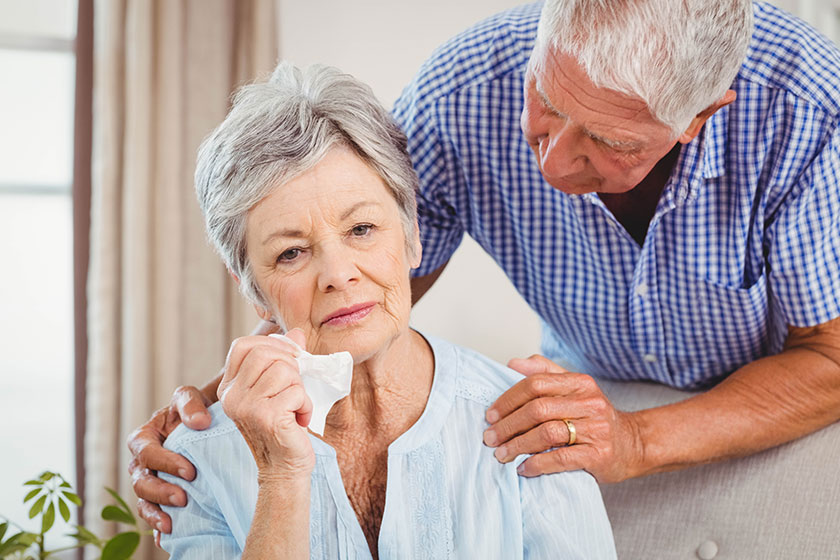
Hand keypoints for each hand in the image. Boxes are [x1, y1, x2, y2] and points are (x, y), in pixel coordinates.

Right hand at [127, 385, 213, 540]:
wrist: (209, 422)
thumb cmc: (196, 408)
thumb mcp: (191, 397)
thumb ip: (190, 404)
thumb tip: (200, 422)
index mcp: (145, 437)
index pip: (146, 451)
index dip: (164, 462)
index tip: (190, 471)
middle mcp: (143, 462)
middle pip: (141, 481)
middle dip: (159, 492)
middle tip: (183, 498)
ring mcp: (151, 481)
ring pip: (143, 502)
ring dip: (155, 514)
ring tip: (171, 524)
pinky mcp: (162, 497)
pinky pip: (154, 515)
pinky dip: (158, 528)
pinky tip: (168, 538)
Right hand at [219, 329, 314, 479]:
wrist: (284, 468)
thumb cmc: (284, 426)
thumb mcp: (281, 388)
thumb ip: (286, 359)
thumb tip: (297, 333)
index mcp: (230, 387)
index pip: (243, 345)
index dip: (272, 344)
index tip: (291, 359)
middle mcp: (232, 396)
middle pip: (265, 353)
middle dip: (291, 365)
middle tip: (295, 388)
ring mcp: (246, 407)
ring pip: (284, 370)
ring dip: (300, 387)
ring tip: (296, 407)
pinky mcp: (266, 417)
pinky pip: (296, 391)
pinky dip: (306, 405)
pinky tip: (299, 420)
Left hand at [483, 355, 644, 482]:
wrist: (633, 444)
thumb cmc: (594, 417)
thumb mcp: (574, 388)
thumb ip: (544, 372)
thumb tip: (513, 363)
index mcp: (580, 383)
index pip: (535, 384)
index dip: (508, 399)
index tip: (491, 415)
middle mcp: (590, 402)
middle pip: (538, 409)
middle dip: (508, 425)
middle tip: (490, 438)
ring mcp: (596, 429)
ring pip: (547, 433)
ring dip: (518, 445)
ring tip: (502, 454)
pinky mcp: (599, 455)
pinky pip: (561, 459)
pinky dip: (537, 464)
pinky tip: (523, 468)